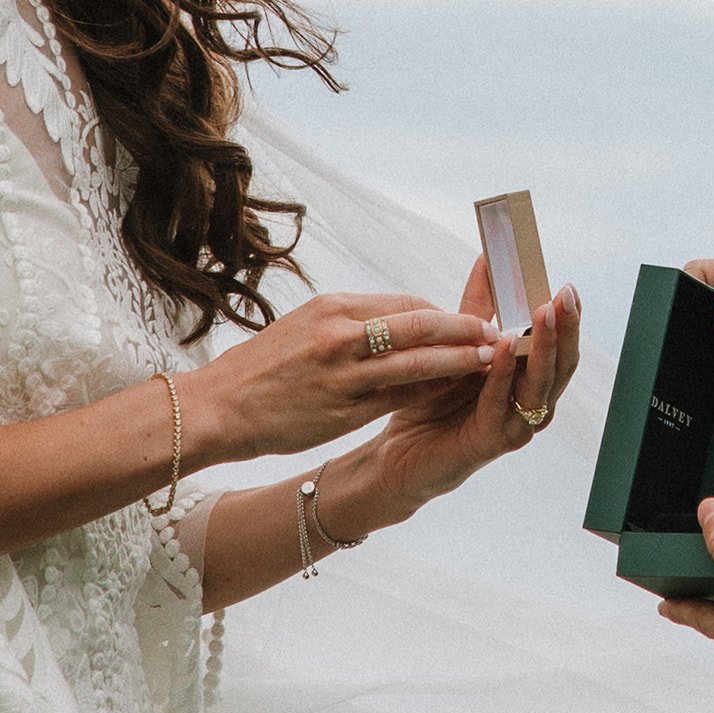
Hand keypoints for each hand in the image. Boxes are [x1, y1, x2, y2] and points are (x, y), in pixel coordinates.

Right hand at [180, 291, 498, 462]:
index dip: (441, 313)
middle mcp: (340, 333)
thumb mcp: (306, 327)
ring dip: (460, 358)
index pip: (404, 304)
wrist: (217, 407)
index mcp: (333, 307)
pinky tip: (453, 392)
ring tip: (490, 359)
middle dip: (463, 326)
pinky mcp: (342, 408)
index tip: (465, 320)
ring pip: (417, 359)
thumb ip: (351, 322)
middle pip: (419, 322)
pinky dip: (432, 391)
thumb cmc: (264, 369)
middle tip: (496, 331)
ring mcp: (342, 372)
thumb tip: (397, 321)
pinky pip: (400, 397)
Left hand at [366, 257, 582, 508]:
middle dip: (565, 329)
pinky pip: (501, 405)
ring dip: (542, 349)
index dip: (568, 320)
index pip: (560, 348)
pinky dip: (503, 375)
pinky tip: (503, 349)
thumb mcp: (456, 344)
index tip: (567, 287)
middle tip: (565, 297)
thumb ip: (477, 307)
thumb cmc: (432, 399)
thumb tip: (487, 259)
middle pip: (561, 365)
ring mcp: (514, 425)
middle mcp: (530, 404)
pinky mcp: (490, 441)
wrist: (400, 451)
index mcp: (528, 381)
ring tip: (543, 315)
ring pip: (540, 386)